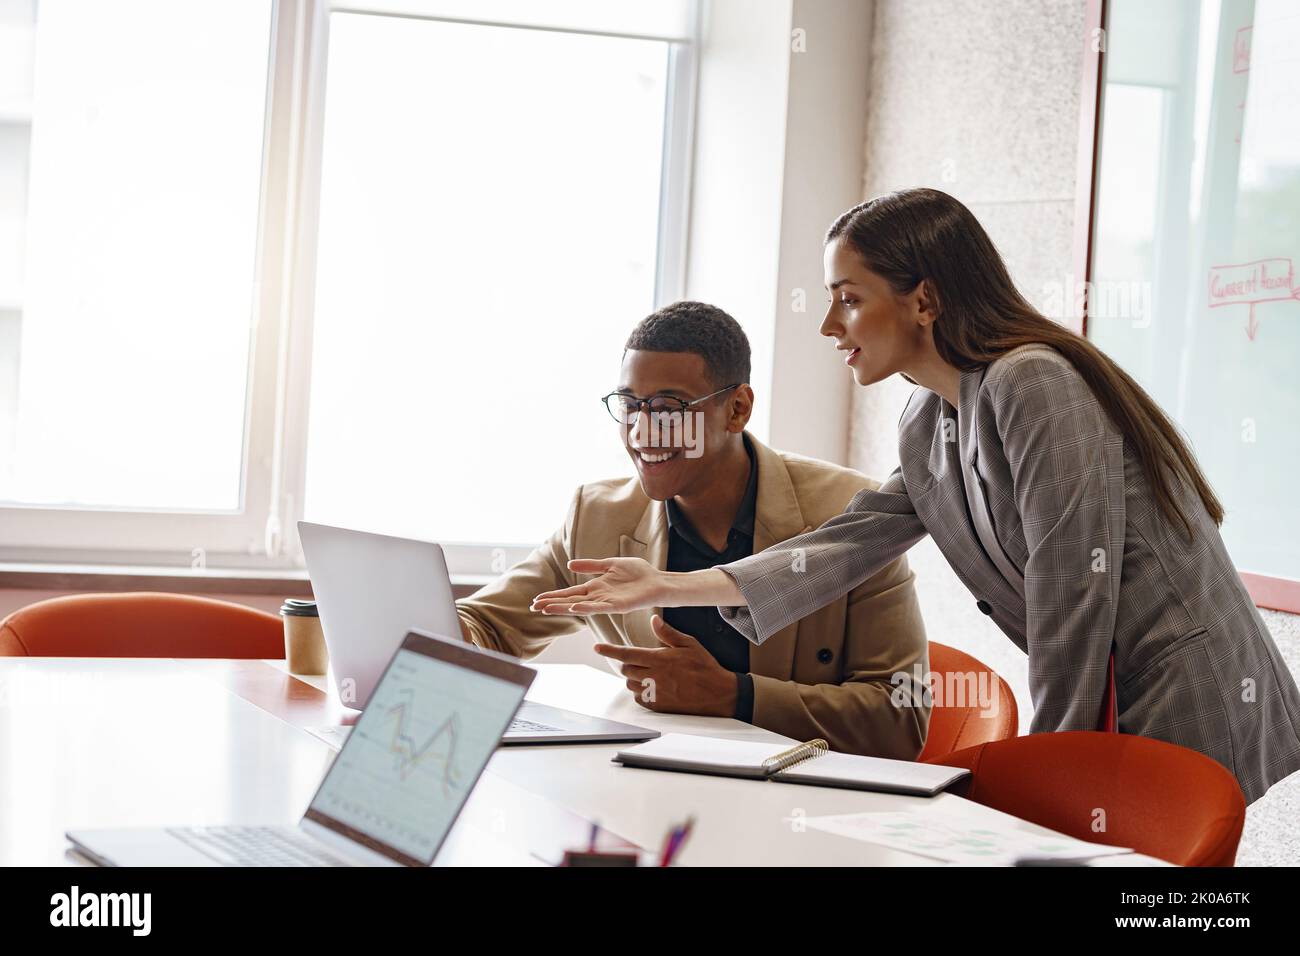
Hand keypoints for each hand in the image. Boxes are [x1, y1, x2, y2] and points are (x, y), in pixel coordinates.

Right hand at [530, 557, 664, 614]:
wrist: (657, 581)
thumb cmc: (638, 573)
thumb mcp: (610, 564)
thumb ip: (591, 565)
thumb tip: (570, 565)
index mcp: (596, 587)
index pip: (569, 593)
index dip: (553, 596)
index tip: (536, 600)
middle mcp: (598, 596)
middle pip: (570, 601)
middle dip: (552, 604)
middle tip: (534, 607)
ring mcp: (607, 602)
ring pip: (581, 606)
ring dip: (564, 608)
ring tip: (547, 609)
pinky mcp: (618, 606)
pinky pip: (600, 607)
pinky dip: (587, 607)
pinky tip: (575, 607)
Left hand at [593, 615, 738, 717]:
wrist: (718, 693)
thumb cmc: (705, 667)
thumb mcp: (689, 644)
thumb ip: (668, 633)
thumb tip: (654, 620)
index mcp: (659, 659)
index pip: (626, 654)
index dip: (609, 650)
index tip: (597, 647)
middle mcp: (654, 677)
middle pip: (626, 670)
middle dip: (627, 664)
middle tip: (640, 660)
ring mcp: (655, 693)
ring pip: (631, 685)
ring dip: (634, 678)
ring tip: (648, 673)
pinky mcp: (658, 706)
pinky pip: (639, 699)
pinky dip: (641, 692)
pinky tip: (653, 687)